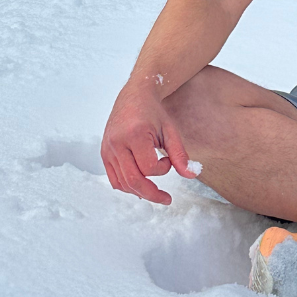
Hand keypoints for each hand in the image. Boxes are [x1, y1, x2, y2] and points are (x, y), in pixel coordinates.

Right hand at [101, 85, 196, 204]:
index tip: (168, 160)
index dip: (162, 170)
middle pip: (133, 180)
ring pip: (122, 183)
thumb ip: (180, 154)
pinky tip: (141, 185)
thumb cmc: (153, 113)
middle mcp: (117, 143)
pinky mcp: (104, 153)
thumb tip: (191, 175)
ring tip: (155, 192)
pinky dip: (127, 186)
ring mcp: (108, 149)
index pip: (148, 167)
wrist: (134, 97)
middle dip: (151, 194)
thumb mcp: (171, 130)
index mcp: (134, 135)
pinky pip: (114, 179)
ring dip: (140, 192)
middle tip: (167, 199)